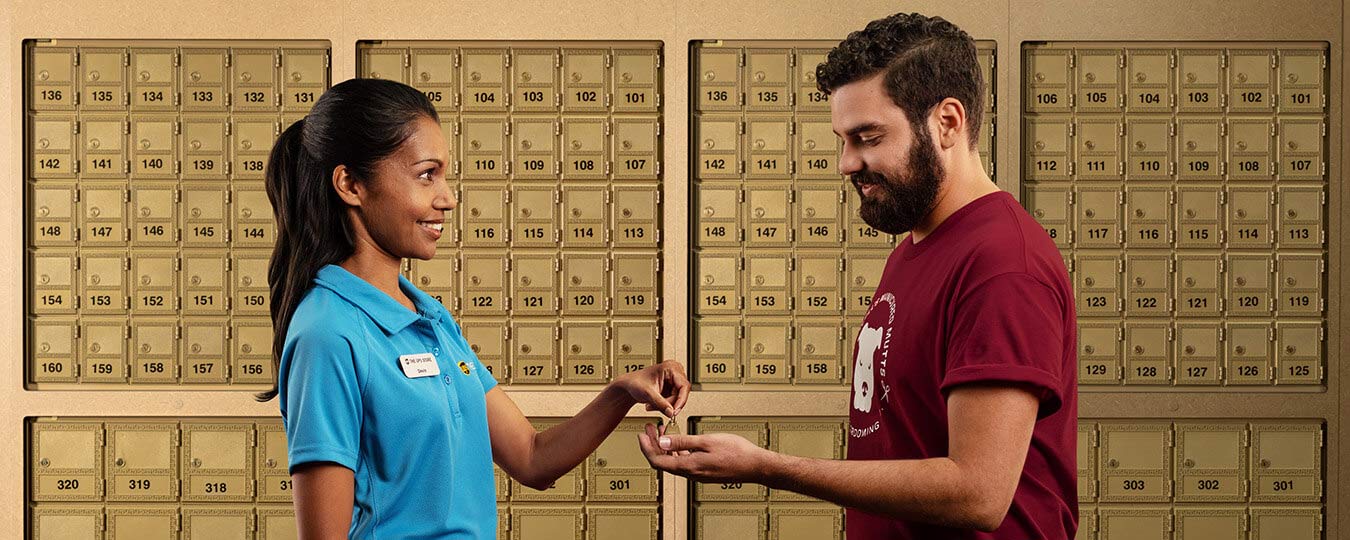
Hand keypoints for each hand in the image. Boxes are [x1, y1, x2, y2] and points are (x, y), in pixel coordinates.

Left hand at [610, 360, 690, 417]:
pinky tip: (655, 403)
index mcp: (671, 367)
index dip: (681, 400)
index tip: (675, 410)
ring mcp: (673, 380)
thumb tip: (671, 412)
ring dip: (666, 406)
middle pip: (681, 393)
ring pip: (678, 399)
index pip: (684, 386)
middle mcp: (675, 372)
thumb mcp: (648, 393)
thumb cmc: (635, 382)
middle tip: (660, 409)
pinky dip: (664, 405)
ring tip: (652, 405)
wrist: (628, 386)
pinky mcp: (671, 388)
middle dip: (670, 403)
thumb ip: (660, 403)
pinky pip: (673, 401)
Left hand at [637, 424, 777, 483]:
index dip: (646, 448)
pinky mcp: (704, 471)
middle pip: (663, 462)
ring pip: (673, 462)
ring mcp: (698, 473)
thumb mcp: (706, 441)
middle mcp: (691, 473)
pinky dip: (677, 451)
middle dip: (653, 444)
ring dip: (665, 447)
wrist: (755, 465)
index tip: (641, 435)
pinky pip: (684, 462)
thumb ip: (683, 442)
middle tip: (649, 429)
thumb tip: (662, 443)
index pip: (657, 461)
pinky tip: (679, 441)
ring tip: (662, 431)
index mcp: (689, 467)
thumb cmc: (736, 452)